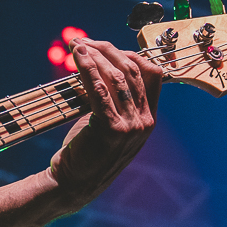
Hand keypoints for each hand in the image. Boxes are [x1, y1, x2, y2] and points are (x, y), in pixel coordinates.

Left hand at [48, 38, 164, 210]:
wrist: (73, 185)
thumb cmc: (87, 151)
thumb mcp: (109, 123)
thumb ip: (114, 99)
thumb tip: (103, 64)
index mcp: (149, 118)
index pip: (153, 75)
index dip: (130, 54)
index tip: (106, 47)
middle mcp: (145, 121)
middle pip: (133, 71)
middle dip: (108, 50)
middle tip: (84, 41)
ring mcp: (131, 127)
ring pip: (117, 77)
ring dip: (95, 56)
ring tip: (76, 45)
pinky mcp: (111, 129)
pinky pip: (100, 90)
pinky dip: (88, 69)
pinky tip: (77, 57)